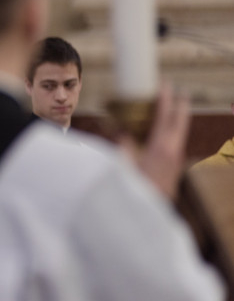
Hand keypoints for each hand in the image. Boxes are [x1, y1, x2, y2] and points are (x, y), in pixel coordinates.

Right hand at [120, 82, 190, 198]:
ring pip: (180, 134)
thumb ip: (123, 143)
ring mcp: (177, 161)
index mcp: (161, 147)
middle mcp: (174, 152)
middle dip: (180, 105)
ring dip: (177, 119)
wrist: (148, 216)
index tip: (165, 84)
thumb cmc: (134, 189)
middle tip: (178, 91)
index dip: (165, 99)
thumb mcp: (123, 163)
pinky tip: (163, 134)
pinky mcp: (175, 169)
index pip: (165, 116)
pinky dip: (172, 132)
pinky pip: (176, 144)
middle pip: (181, 122)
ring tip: (171, 109)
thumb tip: (119, 128)